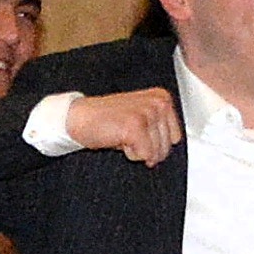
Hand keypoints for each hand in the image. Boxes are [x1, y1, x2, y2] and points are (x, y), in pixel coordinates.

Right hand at [64, 90, 180, 163]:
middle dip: (146, 149)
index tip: (136, 133)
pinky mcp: (136, 126)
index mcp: (162, 98)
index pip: (175, 137)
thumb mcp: (140, 115)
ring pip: (156, 153)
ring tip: (122, 135)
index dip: (154, 143)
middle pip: (166, 147)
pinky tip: (118, 139)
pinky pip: (144, 155)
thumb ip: (160, 125)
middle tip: (126, 135)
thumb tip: (173, 145)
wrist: (78, 117)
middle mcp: (158, 102)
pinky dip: (129, 154)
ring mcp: (148, 113)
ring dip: (137, 151)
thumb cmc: (107, 120)